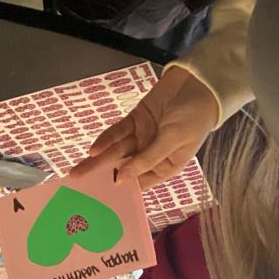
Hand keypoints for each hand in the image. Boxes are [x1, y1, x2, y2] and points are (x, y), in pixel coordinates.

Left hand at [71, 66, 217, 190]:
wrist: (200, 83)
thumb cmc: (196, 116)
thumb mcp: (173, 140)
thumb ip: (147, 159)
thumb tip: (123, 179)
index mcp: (165, 166)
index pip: (139, 182)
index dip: (121, 187)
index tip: (101, 196)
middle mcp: (151, 154)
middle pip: (122, 167)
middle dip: (101, 175)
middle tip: (79, 182)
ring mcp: (141, 137)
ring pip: (115, 151)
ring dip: (97, 159)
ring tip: (78, 170)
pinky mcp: (135, 120)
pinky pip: (117, 132)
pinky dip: (106, 139)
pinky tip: (94, 148)